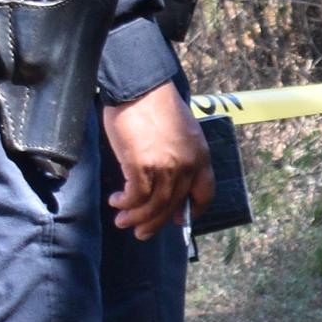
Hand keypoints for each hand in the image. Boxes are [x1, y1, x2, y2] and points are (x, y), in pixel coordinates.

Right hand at [101, 82, 212, 238]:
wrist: (139, 88)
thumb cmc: (154, 106)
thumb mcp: (180, 133)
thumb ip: (180, 156)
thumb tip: (167, 180)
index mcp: (201, 157)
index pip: (205, 193)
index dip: (192, 211)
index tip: (178, 220)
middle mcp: (187, 165)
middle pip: (174, 205)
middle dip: (155, 222)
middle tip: (141, 232)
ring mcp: (166, 167)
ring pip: (153, 206)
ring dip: (136, 218)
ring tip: (122, 222)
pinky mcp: (142, 166)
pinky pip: (135, 196)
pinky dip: (125, 204)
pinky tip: (116, 202)